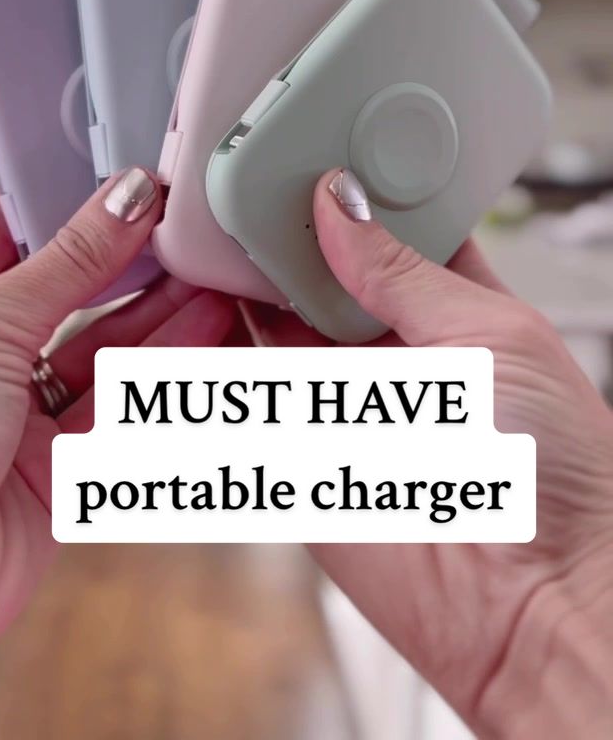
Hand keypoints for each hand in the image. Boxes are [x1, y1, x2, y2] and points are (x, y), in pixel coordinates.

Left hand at [0, 168, 234, 718]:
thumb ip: (68, 262)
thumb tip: (125, 198)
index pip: (3, 230)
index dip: (68, 205)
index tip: (131, 182)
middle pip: (59, 290)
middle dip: (124, 261)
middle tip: (186, 226)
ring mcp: (2, 414)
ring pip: (94, 349)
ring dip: (155, 313)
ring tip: (212, 273)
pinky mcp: (43, 470)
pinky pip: (110, 407)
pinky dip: (157, 371)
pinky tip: (199, 332)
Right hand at [244, 169, 612, 738]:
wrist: (533, 605)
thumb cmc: (558, 476)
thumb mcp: (493, 335)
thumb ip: (404, 271)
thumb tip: (340, 201)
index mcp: (457, 309)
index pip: (391, 229)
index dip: (352, 189)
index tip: (312, 144)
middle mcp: (394, 352)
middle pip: (320, 269)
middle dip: (284, 225)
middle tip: (242, 172)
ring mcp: (341, 400)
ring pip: (272, 319)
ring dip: (241, 274)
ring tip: (208, 216)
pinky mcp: (294, 452)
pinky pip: (239, 389)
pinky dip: (210, 344)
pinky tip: (192, 293)